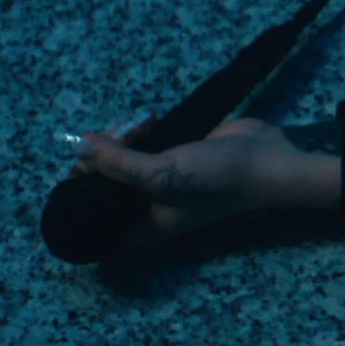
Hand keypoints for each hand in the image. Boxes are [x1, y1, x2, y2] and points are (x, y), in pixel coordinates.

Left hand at [66, 117, 317, 247]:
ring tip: (142, 124)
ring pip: (116, 157)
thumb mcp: (163, 174)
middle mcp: (143, 207)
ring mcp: (156, 180)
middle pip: (99, 180)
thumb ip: (117, 163)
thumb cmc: (216, 179)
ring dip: (121, 136)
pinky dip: (137, 130)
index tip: (86, 160)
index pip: (92, 212)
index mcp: (140, 227)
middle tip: (121, 136)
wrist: (267, 158)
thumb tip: (77, 144)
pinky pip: (136, 144)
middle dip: (102, 154)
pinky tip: (150, 119)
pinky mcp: (169, 156)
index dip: (81, 186)